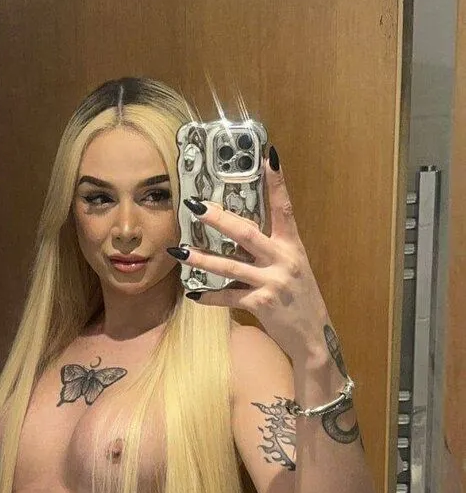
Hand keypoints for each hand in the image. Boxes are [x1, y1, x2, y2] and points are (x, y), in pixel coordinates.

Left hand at [173, 147, 329, 361]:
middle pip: (247, 233)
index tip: (268, 157)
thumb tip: (241, 233)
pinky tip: (193, 293)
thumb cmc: (299, 299)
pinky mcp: (262, 304)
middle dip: (219, 219)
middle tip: (196, 206)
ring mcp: (273, 282)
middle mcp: (284, 259)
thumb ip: (272, 250)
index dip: (277, 182)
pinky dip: (209, 296)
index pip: (284, 208)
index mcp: (292, 246)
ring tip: (180, 252)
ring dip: (202, 259)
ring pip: (230, 266)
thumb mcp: (293, 268)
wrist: (313, 336)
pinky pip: (228, 297)